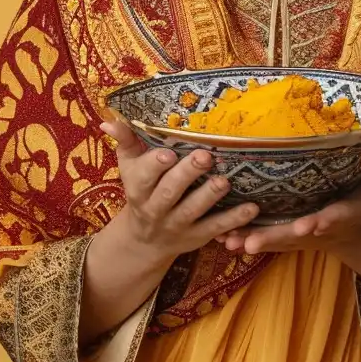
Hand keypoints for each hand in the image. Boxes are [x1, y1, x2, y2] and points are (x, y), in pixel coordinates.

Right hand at [80, 117, 263, 333]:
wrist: (144, 240)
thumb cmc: (141, 191)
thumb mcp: (129, 167)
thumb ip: (125, 142)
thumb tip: (108, 121)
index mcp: (138, 188)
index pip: (144, 175)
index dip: (155, 165)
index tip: (169, 152)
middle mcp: (155, 208)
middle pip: (168, 192)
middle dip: (186, 175)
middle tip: (205, 157)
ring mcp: (177, 224)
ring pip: (192, 211)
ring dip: (209, 196)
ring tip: (224, 181)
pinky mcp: (197, 237)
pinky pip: (215, 228)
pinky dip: (234, 220)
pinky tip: (252, 208)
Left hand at [216, 129, 360, 268]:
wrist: (349, 235)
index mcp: (343, 213)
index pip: (334, 218)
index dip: (322, 222)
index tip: (310, 224)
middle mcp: (318, 228)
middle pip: (294, 235)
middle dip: (274, 238)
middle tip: (252, 240)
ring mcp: (298, 238)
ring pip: (273, 242)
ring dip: (252, 241)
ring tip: (230, 240)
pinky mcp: (283, 240)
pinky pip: (263, 242)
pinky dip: (243, 241)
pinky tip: (221, 240)